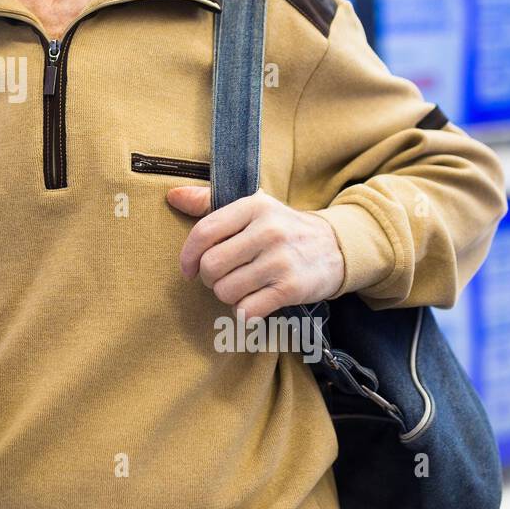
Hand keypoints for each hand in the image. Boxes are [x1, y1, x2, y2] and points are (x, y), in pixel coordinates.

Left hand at [166, 186, 344, 318]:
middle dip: (209, 279)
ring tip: (242, 287)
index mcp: (254, 206)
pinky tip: (254, 303)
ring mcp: (282, 260)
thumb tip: (173, 196)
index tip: (188, 269)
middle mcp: (268, 230)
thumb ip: (210, 203)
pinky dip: (245, 312)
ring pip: (227, 290)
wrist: (336, 247)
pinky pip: (248, 309)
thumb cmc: (282, 228)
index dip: (188, 256)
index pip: (205, 232)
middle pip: (211, 266)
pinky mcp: (293, 287)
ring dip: (227, 296)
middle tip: (222, 277)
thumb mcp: (252, 207)